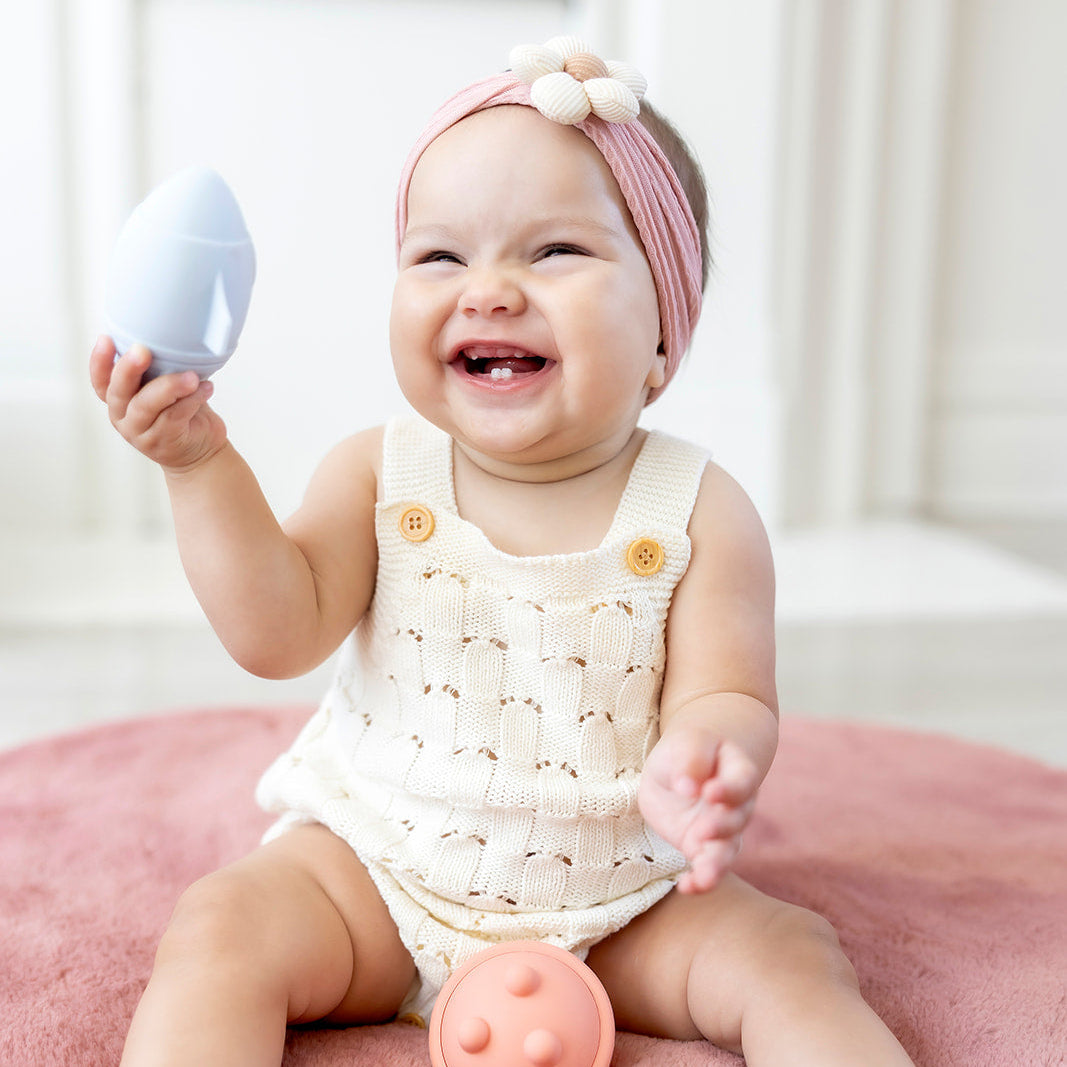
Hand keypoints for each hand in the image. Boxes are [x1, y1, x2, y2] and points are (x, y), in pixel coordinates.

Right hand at [90, 336, 226, 471]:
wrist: (202, 452)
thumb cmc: (183, 412)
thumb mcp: (165, 389)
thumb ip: (159, 369)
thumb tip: (170, 331)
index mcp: (119, 401)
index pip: (100, 381)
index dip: (99, 361)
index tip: (106, 338)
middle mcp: (123, 417)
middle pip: (118, 391)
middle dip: (128, 369)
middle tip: (143, 350)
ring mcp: (141, 433)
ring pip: (146, 405)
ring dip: (169, 386)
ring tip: (192, 376)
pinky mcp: (164, 442)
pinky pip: (174, 416)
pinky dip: (191, 399)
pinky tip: (207, 388)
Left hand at [639, 725, 759, 893]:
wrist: (687, 764)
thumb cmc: (690, 749)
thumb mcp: (687, 744)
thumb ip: (691, 760)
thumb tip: (687, 786)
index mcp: (739, 772)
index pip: (742, 782)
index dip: (729, 789)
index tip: (710, 792)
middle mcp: (737, 806)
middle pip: (735, 821)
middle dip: (720, 828)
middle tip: (703, 830)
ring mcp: (722, 831)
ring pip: (725, 852)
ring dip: (715, 866)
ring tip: (704, 877)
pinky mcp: (702, 847)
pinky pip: (706, 868)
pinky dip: (699, 881)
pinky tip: (686, 887)